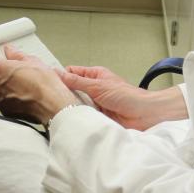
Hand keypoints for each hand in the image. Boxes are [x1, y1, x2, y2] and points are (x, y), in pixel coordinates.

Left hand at [0, 45, 78, 124]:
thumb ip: (16, 55)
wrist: (52, 107)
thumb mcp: (32, 61)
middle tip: (17, 70)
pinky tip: (24, 95)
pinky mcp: (4, 111)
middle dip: (2, 72)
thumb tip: (10, 51)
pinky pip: (4, 100)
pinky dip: (11, 97)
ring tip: (24, 84)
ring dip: (6, 85)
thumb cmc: (43, 85)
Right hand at [60, 65, 176, 130]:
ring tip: (61, 110)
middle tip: (52, 98)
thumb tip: (59, 74)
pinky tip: (73, 120)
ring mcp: (95, 104)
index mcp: (94, 76)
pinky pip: (83, 116)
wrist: (143, 115)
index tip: (49, 82)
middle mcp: (93, 89)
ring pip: (76, 104)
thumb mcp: (98, 85)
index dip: (61, 76)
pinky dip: (79, 118)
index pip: (72, 73)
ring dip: (73, 107)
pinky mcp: (97, 117)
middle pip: (72, 90)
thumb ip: (77, 81)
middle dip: (64, 94)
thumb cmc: (128, 96)